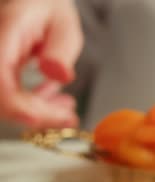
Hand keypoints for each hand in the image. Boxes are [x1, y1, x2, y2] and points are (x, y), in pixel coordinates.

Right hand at [0, 0, 81, 128]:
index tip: (49, 117)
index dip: (19, 106)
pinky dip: (33, 106)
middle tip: (69, 117)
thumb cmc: (48, 9)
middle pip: (2, 98)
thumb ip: (60, 50)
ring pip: (5, 103)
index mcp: (3, 33)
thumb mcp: (63, 25)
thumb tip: (58, 74)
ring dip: (38, 112)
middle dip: (37, 114)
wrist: (36, 3)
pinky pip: (10, 98)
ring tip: (67, 110)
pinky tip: (55, 102)